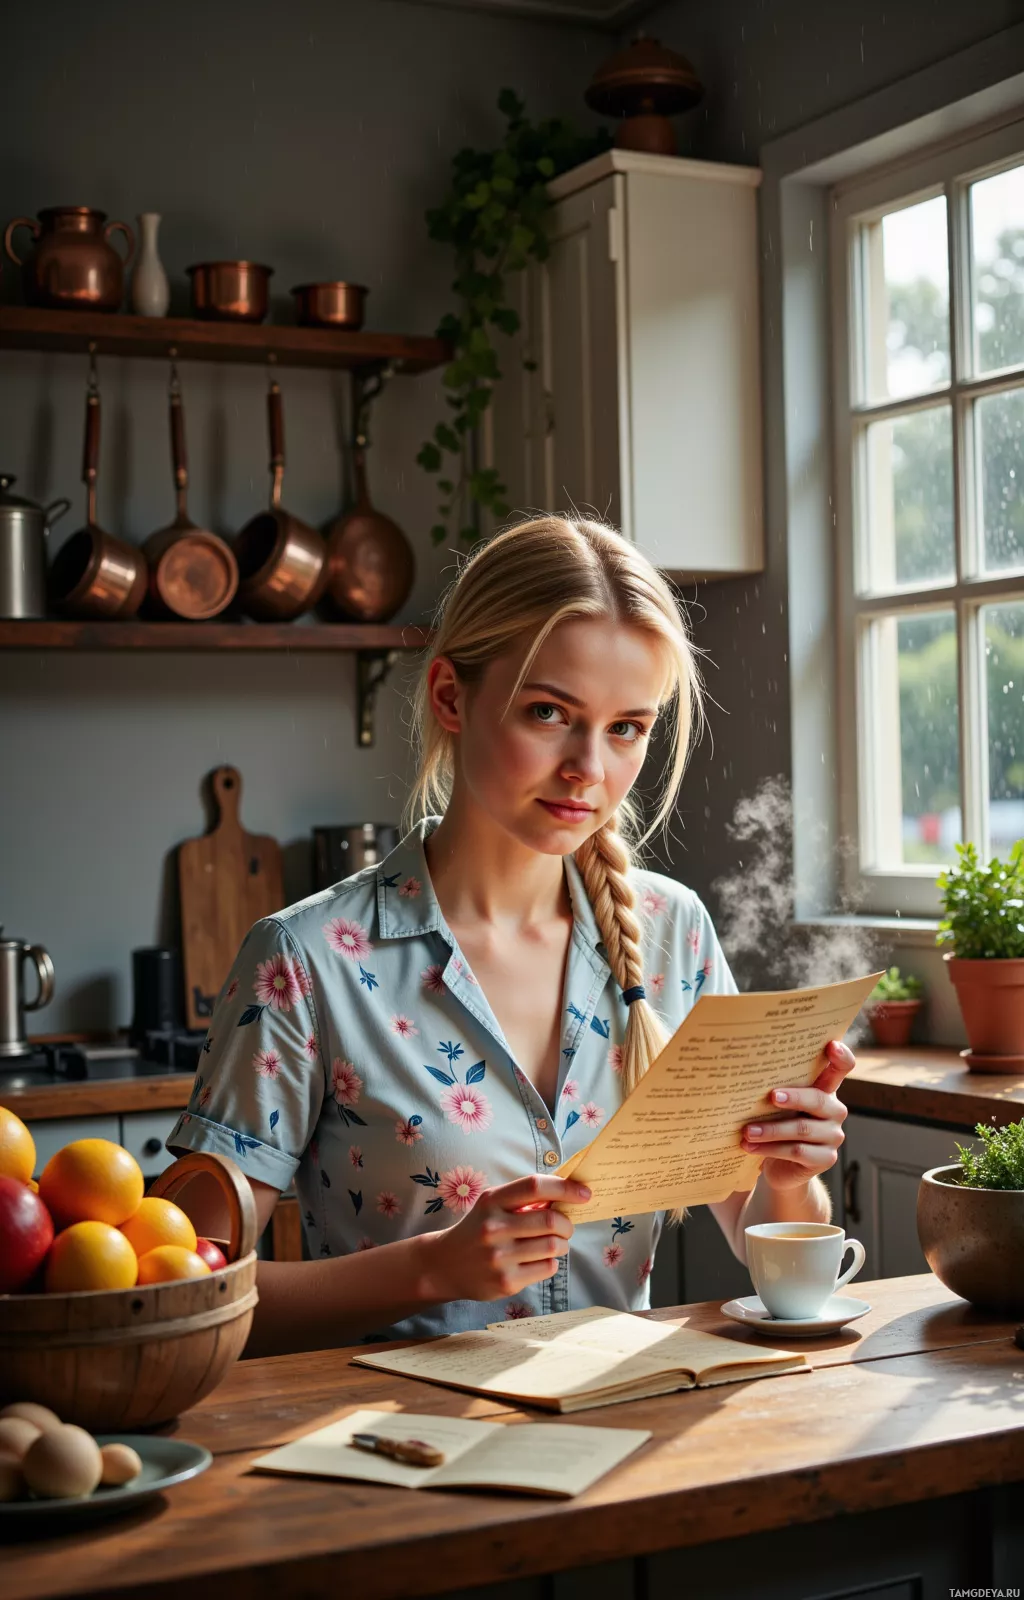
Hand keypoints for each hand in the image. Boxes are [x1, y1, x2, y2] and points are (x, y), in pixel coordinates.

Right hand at [424, 1174, 590, 1303]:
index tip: (585, 1193)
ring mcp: (499, 1257)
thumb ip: (524, 1198)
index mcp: (491, 1201)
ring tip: (555, 1243)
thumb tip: (568, 1193)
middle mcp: (494, 1228)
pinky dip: (552, 1262)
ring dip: (562, 1243)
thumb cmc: (478, 1228)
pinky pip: (547, 1268)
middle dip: (567, 1224)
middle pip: (550, 1221)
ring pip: (553, 1246)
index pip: (534, 1186)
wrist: (445, 1264)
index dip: (565, 1188)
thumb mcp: (492, 1205)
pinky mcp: (506, 1282)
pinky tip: (540, 1259)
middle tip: (565, 1226)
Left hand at [740, 1040, 855, 1192]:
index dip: (841, 1057)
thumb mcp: (778, 1104)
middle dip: (793, 1097)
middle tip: (770, 1096)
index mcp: (825, 1089)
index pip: (842, 1068)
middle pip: (817, 1099)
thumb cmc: (778, 1125)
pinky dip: (771, 1149)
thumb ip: (776, 1087)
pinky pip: (797, 1151)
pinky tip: (751, 1147)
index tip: (832, 1046)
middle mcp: (834, 1110)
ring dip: (771, 1129)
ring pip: (802, 1129)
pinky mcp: (826, 1158)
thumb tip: (744, 1072)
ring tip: (747, 1131)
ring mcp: (833, 1135)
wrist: (782, 1168)